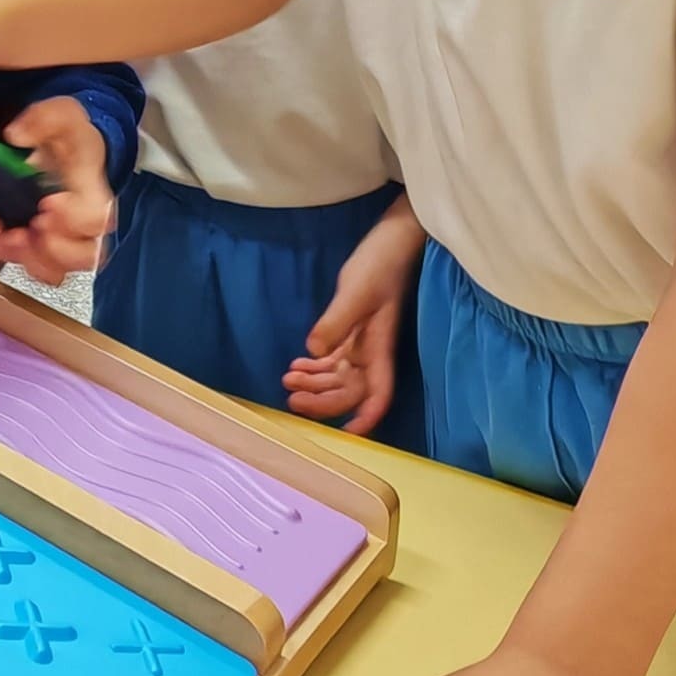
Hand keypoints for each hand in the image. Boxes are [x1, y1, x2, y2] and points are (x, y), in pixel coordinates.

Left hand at [0, 97, 113, 283]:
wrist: (52, 146)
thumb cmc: (65, 136)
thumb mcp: (61, 114)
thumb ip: (45, 118)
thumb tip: (17, 135)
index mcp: (93, 194)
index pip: (99, 221)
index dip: (76, 220)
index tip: (49, 201)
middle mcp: (79, 226)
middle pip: (83, 258)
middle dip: (54, 249)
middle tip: (32, 226)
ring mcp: (54, 240)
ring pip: (51, 270)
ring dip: (24, 256)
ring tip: (4, 232)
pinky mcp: (28, 244)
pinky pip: (15, 261)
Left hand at [286, 201, 426, 435]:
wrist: (389, 241)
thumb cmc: (379, 265)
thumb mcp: (354, 293)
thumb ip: (335, 324)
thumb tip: (315, 353)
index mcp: (379, 349)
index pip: (377, 394)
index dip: (366, 417)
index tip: (347, 434)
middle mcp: (371, 353)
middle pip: (350, 391)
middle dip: (323, 401)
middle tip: (292, 400)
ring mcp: (361, 342)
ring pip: (338, 377)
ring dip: (314, 384)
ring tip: (286, 381)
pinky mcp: (351, 330)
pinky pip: (333, 359)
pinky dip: (314, 366)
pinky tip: (296, 365)